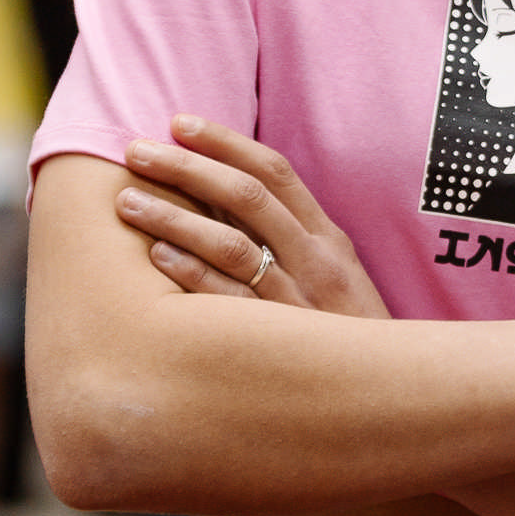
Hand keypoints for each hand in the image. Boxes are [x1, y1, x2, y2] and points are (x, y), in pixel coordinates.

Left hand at [116, 118, 391, 318]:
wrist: (387, 392)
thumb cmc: (348, 334)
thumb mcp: (335, 276)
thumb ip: (291, 239)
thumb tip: (222, 201)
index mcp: (328, 237)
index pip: (274, 171)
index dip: (225, 142)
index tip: (178, 123)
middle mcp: (316, 259)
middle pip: (246, 196)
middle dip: (187, 167)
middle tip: (136, 151)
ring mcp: (299, 298)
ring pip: (232, 244)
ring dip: (174, 217)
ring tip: (128, 201)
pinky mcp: (282, 339)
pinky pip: (229, 301)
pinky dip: (192, 274)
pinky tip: (156, 256)